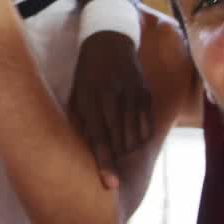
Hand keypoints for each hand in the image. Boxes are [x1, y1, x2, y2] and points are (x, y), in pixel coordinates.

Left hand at [69, 30, 152, 188]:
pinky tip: (133, 139)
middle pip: (119, 140)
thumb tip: (85, 149)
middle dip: (117, 160)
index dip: (105, 163)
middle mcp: (112, 96)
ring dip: (128, 150)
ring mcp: (131, 93)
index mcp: (90, 98)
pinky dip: (141, 138)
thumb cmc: (86, 72)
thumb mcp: (76, 92)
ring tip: (120, 151)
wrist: (109, 38)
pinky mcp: (145, 92)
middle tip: (113, 170)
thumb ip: (80, 119)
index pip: (99, 138)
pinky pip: (147, 126)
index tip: (110, 185)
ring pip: (135, 136)